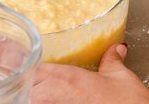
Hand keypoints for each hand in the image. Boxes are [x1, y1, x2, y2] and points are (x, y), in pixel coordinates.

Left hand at [31, 43, 148, 103]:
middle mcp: (54, 97)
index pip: (35, 70)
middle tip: (38, 89)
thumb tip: (116, 50)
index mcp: (68, 79)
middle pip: (26, 90)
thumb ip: (112, 61)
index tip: (35, 72)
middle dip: (28, 89)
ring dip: (33, 99)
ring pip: (29, 102)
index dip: (31, 71)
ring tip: (54, 98)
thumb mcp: (121, 77)